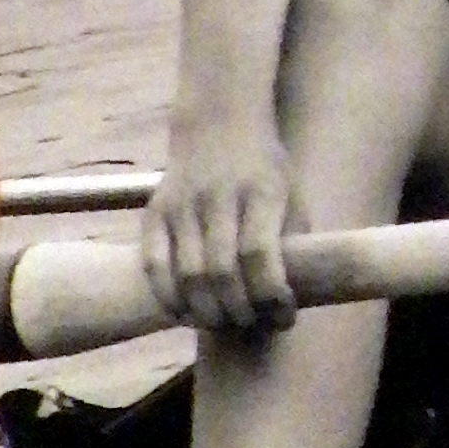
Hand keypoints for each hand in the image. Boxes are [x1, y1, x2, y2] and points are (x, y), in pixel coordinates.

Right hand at [141, 115, 299, 333]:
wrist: (218, 123)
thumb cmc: (263, 167)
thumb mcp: (291, 191)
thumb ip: (291, 239)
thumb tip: (294, 295)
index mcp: (261, 190)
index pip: (260, 253)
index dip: (271, 294)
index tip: (284, 317)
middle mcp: (218, 197)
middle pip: (222, 271)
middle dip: (239, 310)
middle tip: (250, 324)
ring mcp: (182, 204)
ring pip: (187, 275)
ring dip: (206, 312)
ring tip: (223, 323)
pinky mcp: (154, 212)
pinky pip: (154, 266)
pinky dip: (169, 298)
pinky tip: (186, 313)